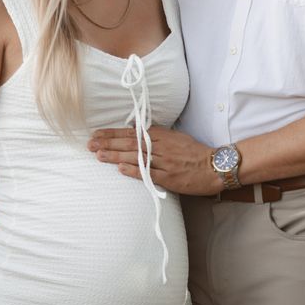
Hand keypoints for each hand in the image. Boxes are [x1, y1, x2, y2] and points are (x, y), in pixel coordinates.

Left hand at [88, 127, 221, 195]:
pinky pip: (149, 173)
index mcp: (162, 136)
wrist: (214, 167)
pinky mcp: (169, 178)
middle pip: (130, 143)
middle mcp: (162, 147)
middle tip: (90, 144)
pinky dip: (134, 170)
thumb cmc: (194, 152)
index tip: (97, 134)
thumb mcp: (176, 136)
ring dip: (116, 156)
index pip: (132, 133)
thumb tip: (135, 127)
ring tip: (99, 155)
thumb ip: (155, 133)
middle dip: (108, 143)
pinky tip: (120, 169)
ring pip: (136, 157)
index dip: (113, 133)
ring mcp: (165, 163)